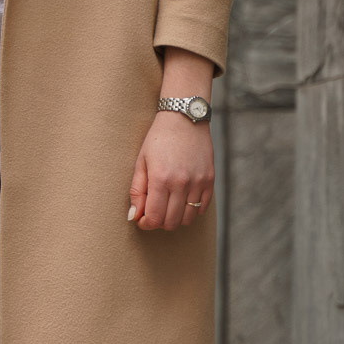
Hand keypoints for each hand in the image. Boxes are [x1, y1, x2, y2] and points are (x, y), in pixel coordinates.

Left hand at [128, 113, 213, 229]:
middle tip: (153, 212)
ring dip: (175, 218)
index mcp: (160, 179)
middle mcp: (181, 183)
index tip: (142, 219)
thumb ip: (137, 191)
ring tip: (168, 206)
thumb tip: (133, 216)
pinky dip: (191, 210)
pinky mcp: (209, 180)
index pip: (154, 217)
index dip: (146, 223)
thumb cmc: (158, 139)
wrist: (184, 119)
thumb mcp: (141, 162)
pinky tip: (182, 201)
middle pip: (170, 222)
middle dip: (159, 222)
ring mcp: (197, 182)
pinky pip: (201, 208)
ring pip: (187, 218)